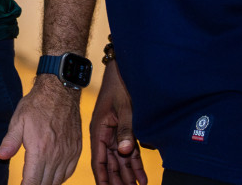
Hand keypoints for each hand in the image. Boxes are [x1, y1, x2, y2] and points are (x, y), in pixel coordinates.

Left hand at [2, 75, 82, 184]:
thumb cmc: (36, 104)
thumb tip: (0, 156)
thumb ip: (10, 141)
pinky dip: (59, 178)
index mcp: (39, 150)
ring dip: (46, 183)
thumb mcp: (18, 120)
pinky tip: (51, 176)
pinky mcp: (76, 150)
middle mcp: (56, 155)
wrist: (60, 91)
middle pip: (44, 184)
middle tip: (26, 183)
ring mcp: (68, 154)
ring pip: (57, 181)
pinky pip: (68, 172)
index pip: (32, 182)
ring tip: (36, 180)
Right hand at [90, 59, 146, 184]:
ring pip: (121, 160)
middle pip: (110, 164)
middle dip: (118, 181)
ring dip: (128, 176)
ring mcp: (115, 133)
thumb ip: (125, 130)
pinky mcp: (125, 130)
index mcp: (99, 130)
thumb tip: (124, 151)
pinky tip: (142, 178)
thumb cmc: (120, 85)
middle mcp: (105, 135)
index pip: (99, 160)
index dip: (102, 177)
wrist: (123, 68)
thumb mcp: (124, 107)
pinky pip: (130, 152)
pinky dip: (136, 165)